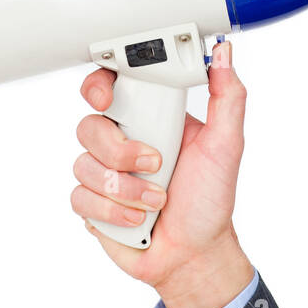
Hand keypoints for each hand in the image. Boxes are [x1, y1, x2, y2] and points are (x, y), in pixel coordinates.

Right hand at [72, 39, 253, 307]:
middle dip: (120, 150)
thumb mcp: (227, 144)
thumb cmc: (210, 200)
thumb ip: (228, 96)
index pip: (110, 87)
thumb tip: (224, 54)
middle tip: (154, 163)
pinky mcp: (91, 204)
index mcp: (148, 119)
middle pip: (88, 126)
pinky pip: (80, 197)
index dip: (98, 87)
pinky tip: (137, 218)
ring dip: (126, 188)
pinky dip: (113, 211)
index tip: (107, 99)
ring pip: (84, 165)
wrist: (195, 254)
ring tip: (156, 200)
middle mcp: (120, 142)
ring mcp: (103, 174)